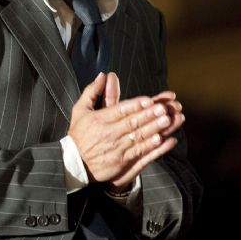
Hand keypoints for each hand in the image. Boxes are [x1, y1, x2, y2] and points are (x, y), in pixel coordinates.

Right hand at [68, 72, 184, 186]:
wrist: (74, 164)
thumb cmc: (78, 135)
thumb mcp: (80, 110)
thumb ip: (92, 91)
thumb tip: (102, 75)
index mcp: (100, 119)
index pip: (121, 110)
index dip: (136, 105)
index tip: (149, 100)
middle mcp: (109, 133)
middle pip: (132, 122)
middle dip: (149, 115)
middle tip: (163, 108)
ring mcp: (116, 148)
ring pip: (138, 137)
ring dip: (153, 128)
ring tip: (166, 121)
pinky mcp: (121, 162)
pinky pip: (139, 153)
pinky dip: (151, 146)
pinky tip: (162, 140)